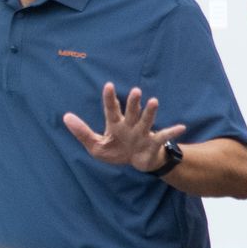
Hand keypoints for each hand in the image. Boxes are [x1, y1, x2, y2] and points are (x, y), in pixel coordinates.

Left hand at [63, 82, 187, 171]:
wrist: (136, 162)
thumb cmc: (117, 150)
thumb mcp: (95, 145)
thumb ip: (82, 132)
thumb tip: (65, 117)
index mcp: (115, 124)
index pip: (111, 109)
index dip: (109, 98)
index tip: (107, 85)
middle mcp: (130, 125)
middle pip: (131, 112)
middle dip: (133, 102)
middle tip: (135, 91)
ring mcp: (143, 133)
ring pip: (146, 120)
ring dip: (150, 112)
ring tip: (154, 101)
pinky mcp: (153, 143)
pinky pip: (163, 137)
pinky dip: (172, 132)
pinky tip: (181, 127)